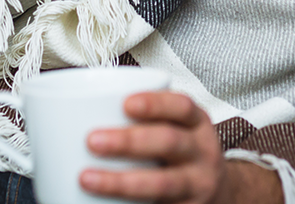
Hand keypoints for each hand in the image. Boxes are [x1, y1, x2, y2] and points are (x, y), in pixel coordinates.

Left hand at [80, 91, 283, 203]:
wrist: (218, 192)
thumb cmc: (182, 152)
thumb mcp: (177, 128)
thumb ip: (145, 120)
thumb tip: (77, 113)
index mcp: (196, 124)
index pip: (181, 107)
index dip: (155, 103)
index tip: (125, 104)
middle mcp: (202, 153)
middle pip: (169, 142)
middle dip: (129, 141)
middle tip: (92, 140)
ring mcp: (197, 184)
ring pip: (163, 184)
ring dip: (121, 181)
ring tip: (87, 178)